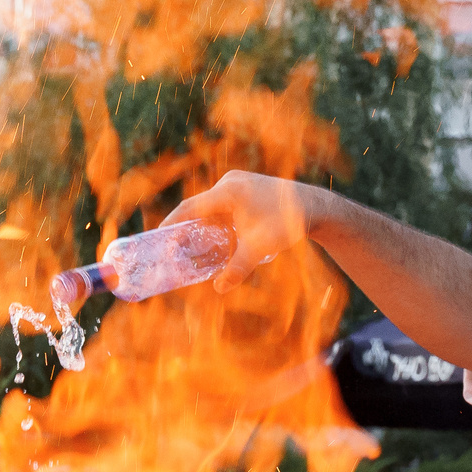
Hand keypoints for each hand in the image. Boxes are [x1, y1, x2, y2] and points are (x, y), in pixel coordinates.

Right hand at [161, 172, 317, 288]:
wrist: (314, 206)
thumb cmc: (287, 223)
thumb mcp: (260, 249)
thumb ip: (237, 269)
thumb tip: (219, 289)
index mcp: (228, 192)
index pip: (190, 208)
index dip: (171, 224)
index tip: (157, 238)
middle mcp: (230, 182)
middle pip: (199, 208)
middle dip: (185, 229)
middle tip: (173, 249)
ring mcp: (238, 182)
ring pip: (211, 207)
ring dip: (202, 226)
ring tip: (190, 247)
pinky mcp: (246, 187)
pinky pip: (223, 205)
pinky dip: (216, 221)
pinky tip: (214, 238)